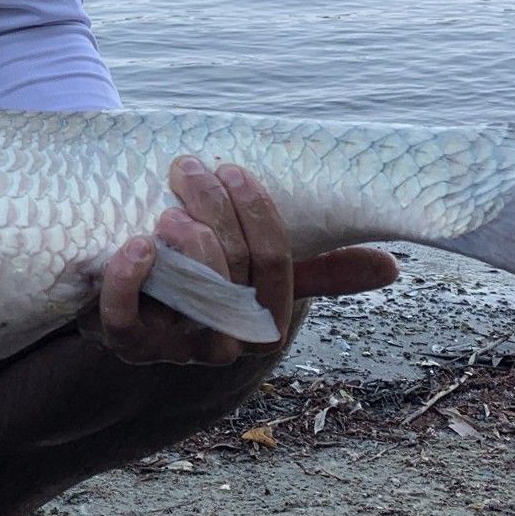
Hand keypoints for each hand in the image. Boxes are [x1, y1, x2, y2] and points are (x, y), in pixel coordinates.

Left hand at [83, 157, 397, 366]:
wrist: (125, 304)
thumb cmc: (201, 279)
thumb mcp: (257, 274)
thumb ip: (318, 270)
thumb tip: (391, 266)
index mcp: (259, 324)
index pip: (275, 272)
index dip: (260, 219)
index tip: (236, 169)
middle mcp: (220, 342)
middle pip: (232, 279)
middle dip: (216, 214)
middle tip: (191, 168)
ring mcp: (169, 347)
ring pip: (189, 302)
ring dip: (185, 246)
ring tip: (171, 206)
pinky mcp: (122, 342)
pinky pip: (125, 321)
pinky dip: (130, 281)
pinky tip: (137, 244)